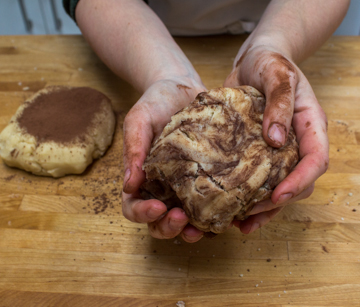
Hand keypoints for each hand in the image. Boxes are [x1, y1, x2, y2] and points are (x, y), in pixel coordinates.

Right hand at [122, 78, 206, 241]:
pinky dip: (220, 215)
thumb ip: (133, 150)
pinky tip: (230, 213)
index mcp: (142, 180)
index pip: (134, 208)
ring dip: (194, 231)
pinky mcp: (210, 181)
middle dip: (169, 228)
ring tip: (204, 226)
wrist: (182, 87)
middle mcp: (164, 189)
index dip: (143, 214)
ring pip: (188, 222)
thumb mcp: (139, 121)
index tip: (157, 207)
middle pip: (160, 223)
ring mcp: (188, 188)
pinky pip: (214, 206)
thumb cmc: (156, 102)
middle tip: (182, 218)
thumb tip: (129, 185)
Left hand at [224, 45, 328, 233]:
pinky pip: (259, 181)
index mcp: (311, 125)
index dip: (300, 181)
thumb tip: (276, 139)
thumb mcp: (277, 74)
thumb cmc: (270, 62)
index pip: (316, 160)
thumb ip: (280, 102)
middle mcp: (298, 143)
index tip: (277, 196)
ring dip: (264, 210)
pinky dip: (249, 198)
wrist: (255, 59)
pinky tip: (232, 211)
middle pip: (300, 182)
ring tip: (241, 224)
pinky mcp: (259, 154)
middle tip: (250, 212)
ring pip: (280, 188)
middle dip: (278, 202)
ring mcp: (280, 151)